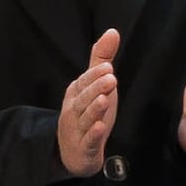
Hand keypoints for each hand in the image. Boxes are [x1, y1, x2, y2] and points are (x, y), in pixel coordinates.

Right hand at [54, 29, 121, 176]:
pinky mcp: (85, 148)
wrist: (76, 153)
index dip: (94, 76)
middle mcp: (74, 111)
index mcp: (76, 94)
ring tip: (105, 99)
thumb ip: (101, 59)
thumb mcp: (95, 85)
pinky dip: (94, 134)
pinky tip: (101, 128)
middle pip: (83, 99)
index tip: (108, 67)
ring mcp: (78, 130)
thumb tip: (112, 31)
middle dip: (96, 88)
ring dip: (94, 109)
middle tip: (111, 78)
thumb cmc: (88, 113)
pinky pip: (89, 141)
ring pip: (86, 119)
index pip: (84, 83)